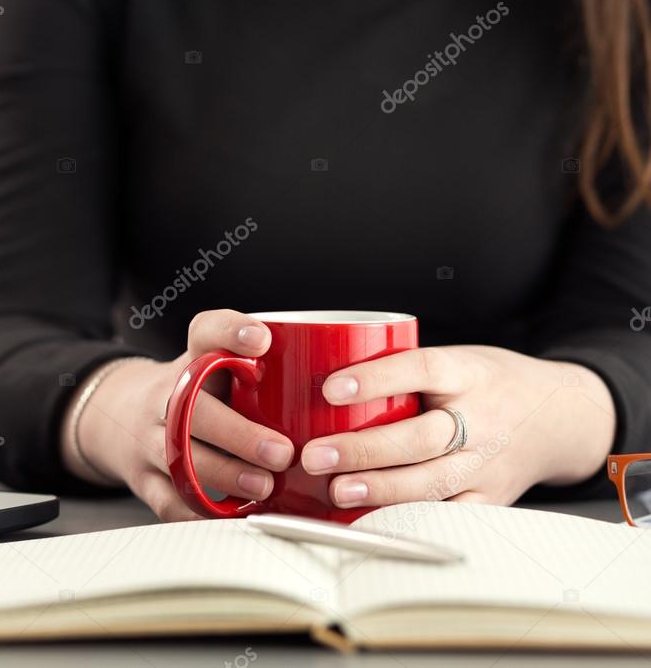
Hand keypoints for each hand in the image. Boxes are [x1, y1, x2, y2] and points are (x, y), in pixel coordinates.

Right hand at [60, 310, 294, 520]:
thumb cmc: (193, 395)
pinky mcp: (145, 478)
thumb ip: (263, 374)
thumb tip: (336, 395)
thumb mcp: (216, 368)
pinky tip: (234, 514)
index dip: (231, 332)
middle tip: (281, 452)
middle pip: (195, 410)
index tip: (262, 340)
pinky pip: (169, 499)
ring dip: (225, 475)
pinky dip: (202, 511)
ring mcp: (149, 438)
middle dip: (240, 435)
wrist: (122, 416)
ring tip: (263, 486)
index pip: (206, 332)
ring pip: (180, 458)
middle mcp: (166, 395)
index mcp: (192, 360)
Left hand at [300, 345, 616, 507]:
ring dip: (380, 489)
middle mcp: (482, 418)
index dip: (375, 379)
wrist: (563, 415)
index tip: (330, 389)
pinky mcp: (491, 498)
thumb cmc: (489, 383)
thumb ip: (403, 371)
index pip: (420, 369)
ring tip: (336, 490)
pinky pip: (447, 513)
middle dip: (364, 450)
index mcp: (469, 372)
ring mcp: (488, 463)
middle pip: (421, 437)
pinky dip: (406, 519)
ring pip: (433, 481)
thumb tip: (318, 384)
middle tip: (315, 455)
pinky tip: (368, 520)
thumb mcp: (456, 360)